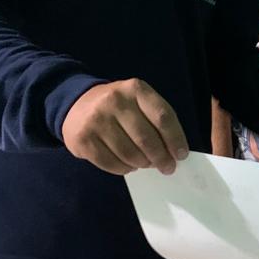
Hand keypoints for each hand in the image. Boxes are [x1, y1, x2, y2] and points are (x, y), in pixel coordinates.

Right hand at [62, 79, 188, 174]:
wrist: (77, 104)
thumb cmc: (118, 107)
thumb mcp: (138, 101)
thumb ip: (156, 120)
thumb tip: (173, 152)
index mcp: (135, 90)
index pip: (162, 117)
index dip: (175, 139)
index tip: (181, 155)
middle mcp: (115, 101)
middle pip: (146, 138)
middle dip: (161, 158)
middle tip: (167, 167)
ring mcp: (97, 120)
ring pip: (129, 154)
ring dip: (142, 164)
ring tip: (145, 163)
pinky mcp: (83, 139)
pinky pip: (111, 163)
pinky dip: (124, 169)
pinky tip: (128, 165)